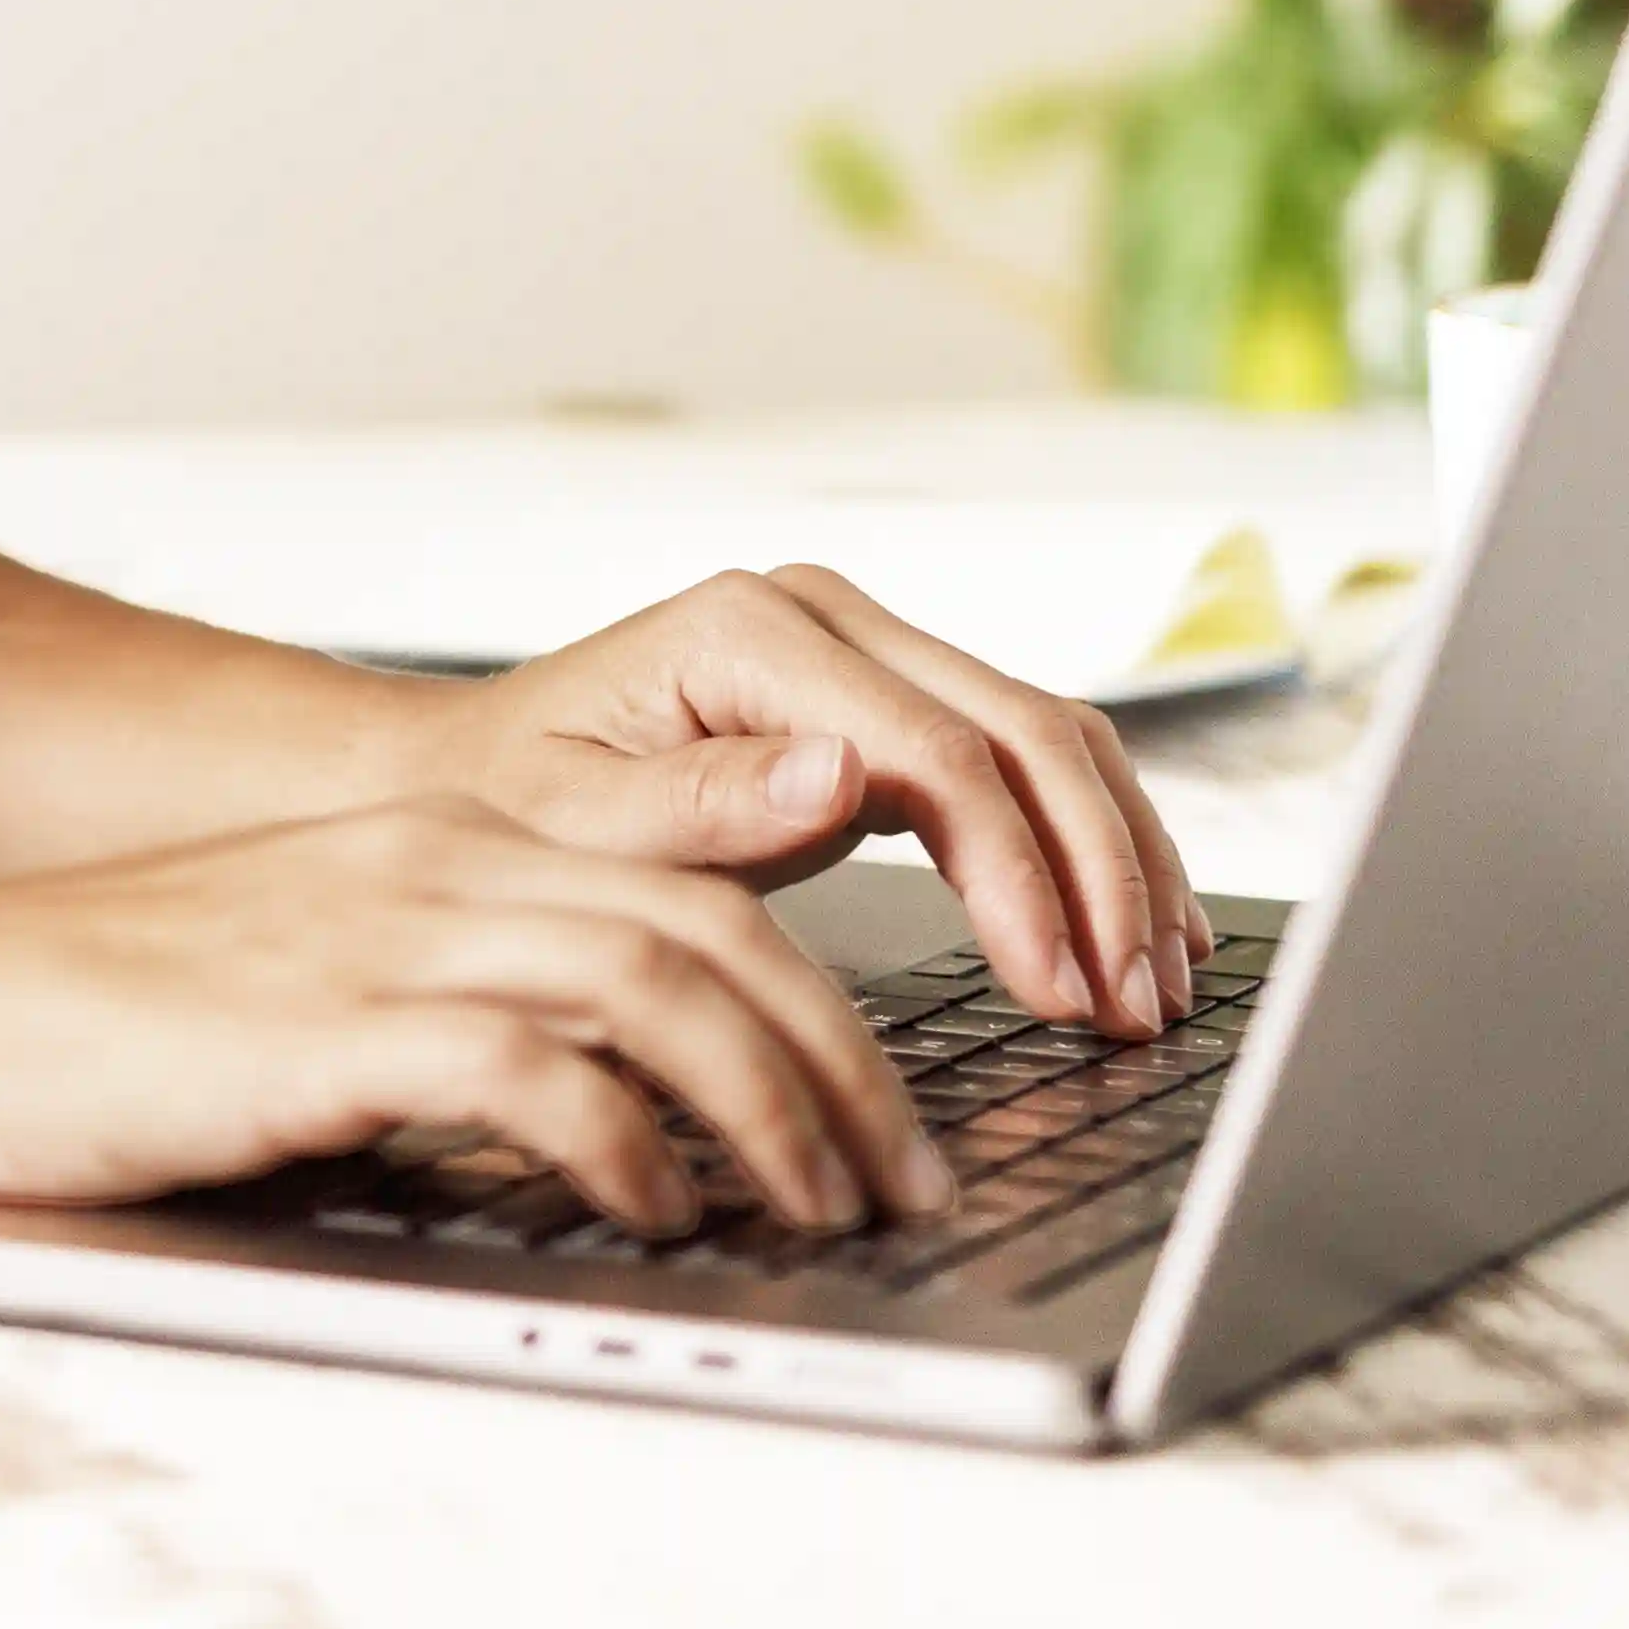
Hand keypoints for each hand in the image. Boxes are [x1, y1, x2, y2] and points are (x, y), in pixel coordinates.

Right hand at [0, 793, 954, 1233]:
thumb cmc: (115, 1020)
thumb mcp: (321, 980)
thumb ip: (461, 1007)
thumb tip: (610, 1115)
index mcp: (441, 842)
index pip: (699, 886)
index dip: (827, 1003)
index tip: (889, 1126)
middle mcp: (431, 864)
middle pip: (716, 927)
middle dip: (845, 1066)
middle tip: (907, 1189)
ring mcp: (376, 934)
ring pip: (656, 981)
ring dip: (772, 1107)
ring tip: (822, 1212)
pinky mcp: (318, 1026)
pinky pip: (525, 1067)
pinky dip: (622, 1143)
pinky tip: (654, 1211)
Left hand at [431, 566, 1212, 1035]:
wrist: (476, 771)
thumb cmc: (513, 803)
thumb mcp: (578, 820)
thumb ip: (701, 802)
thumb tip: (840, 777)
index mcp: (748, 631)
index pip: (935, 750)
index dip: (1021, 875)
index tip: (1059, 992)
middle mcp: (821, 614)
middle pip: (1021, 728)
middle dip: (1098, 874)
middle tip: (1135, 1013)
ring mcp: (862, 648)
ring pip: (1047, 736)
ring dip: (1117, 861)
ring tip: (1152, 993)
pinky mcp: (887, 698)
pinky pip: (1021, 760)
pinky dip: (1088, 843)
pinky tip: (1127, 934)